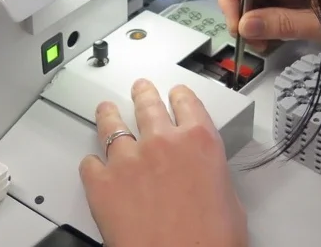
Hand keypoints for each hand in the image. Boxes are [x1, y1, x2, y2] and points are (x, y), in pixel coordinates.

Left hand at [79, 79, 247, 246]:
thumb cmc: (210, 243)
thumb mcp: (230, 202)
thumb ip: (213, 176)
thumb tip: (205, 179)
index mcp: (199, 141)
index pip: (187, 102)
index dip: (179, 95)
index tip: (176, 94)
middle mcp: (162, 142)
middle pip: (147, 104)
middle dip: (143, 94)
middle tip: (140, 89)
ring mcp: (128, 160)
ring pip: (112, 124)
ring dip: (109, 114)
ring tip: (106, 109)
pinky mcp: (102, 183)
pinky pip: (90, 163)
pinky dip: (92, 164)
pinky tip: (93, 166)